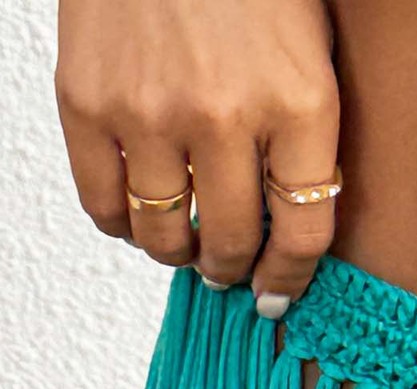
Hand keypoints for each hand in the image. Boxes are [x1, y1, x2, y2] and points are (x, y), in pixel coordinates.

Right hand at [55, 0, 339, 314]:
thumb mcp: (310, 50)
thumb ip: (308, 137)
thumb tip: (289, 229)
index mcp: (297, 102)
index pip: (303, 232)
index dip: (290, 276)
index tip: (278, 293)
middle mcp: (224, 114)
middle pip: (230, 242)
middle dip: (232, 269)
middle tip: (228, 268)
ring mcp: (150, 110)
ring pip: (163, 235)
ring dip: (176, 254)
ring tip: (184, 244)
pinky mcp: (88, 99)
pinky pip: (103, 203)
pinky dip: (121, 224)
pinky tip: (138, 216)